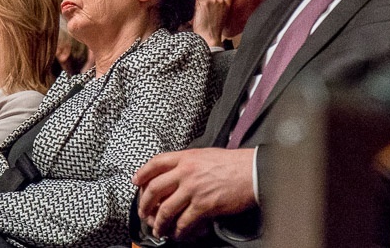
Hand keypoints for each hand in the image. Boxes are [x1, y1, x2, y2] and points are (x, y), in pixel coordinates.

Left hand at [132, 147, 255, 239]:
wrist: (253, 172)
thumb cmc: (234, 164)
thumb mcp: (207, 155)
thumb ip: (189, 162)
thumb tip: (177, 173)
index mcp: (187, 157)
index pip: (156, 162)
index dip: (142, 173)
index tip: (136, 181)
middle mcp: (186, 172)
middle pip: (155, 188)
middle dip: (145, 203)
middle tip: (143, 212)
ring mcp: (193, 189)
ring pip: (165, 209)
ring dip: (159, 223)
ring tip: (158, 229)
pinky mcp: (203, 206)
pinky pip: (183, 222)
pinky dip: (178, 231)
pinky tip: (178, 234)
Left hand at [193, 0, 238, 47]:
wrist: (208, 37)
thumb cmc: (210, 29)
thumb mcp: (218, 15)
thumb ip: (214, 3)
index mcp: (226, 4)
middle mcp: (221, 1)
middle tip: (203, 14)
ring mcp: (213, 0)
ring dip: (197, 3)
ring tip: (201, 15)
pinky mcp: (205, 1)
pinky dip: (194, 5)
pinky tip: (197, 14)